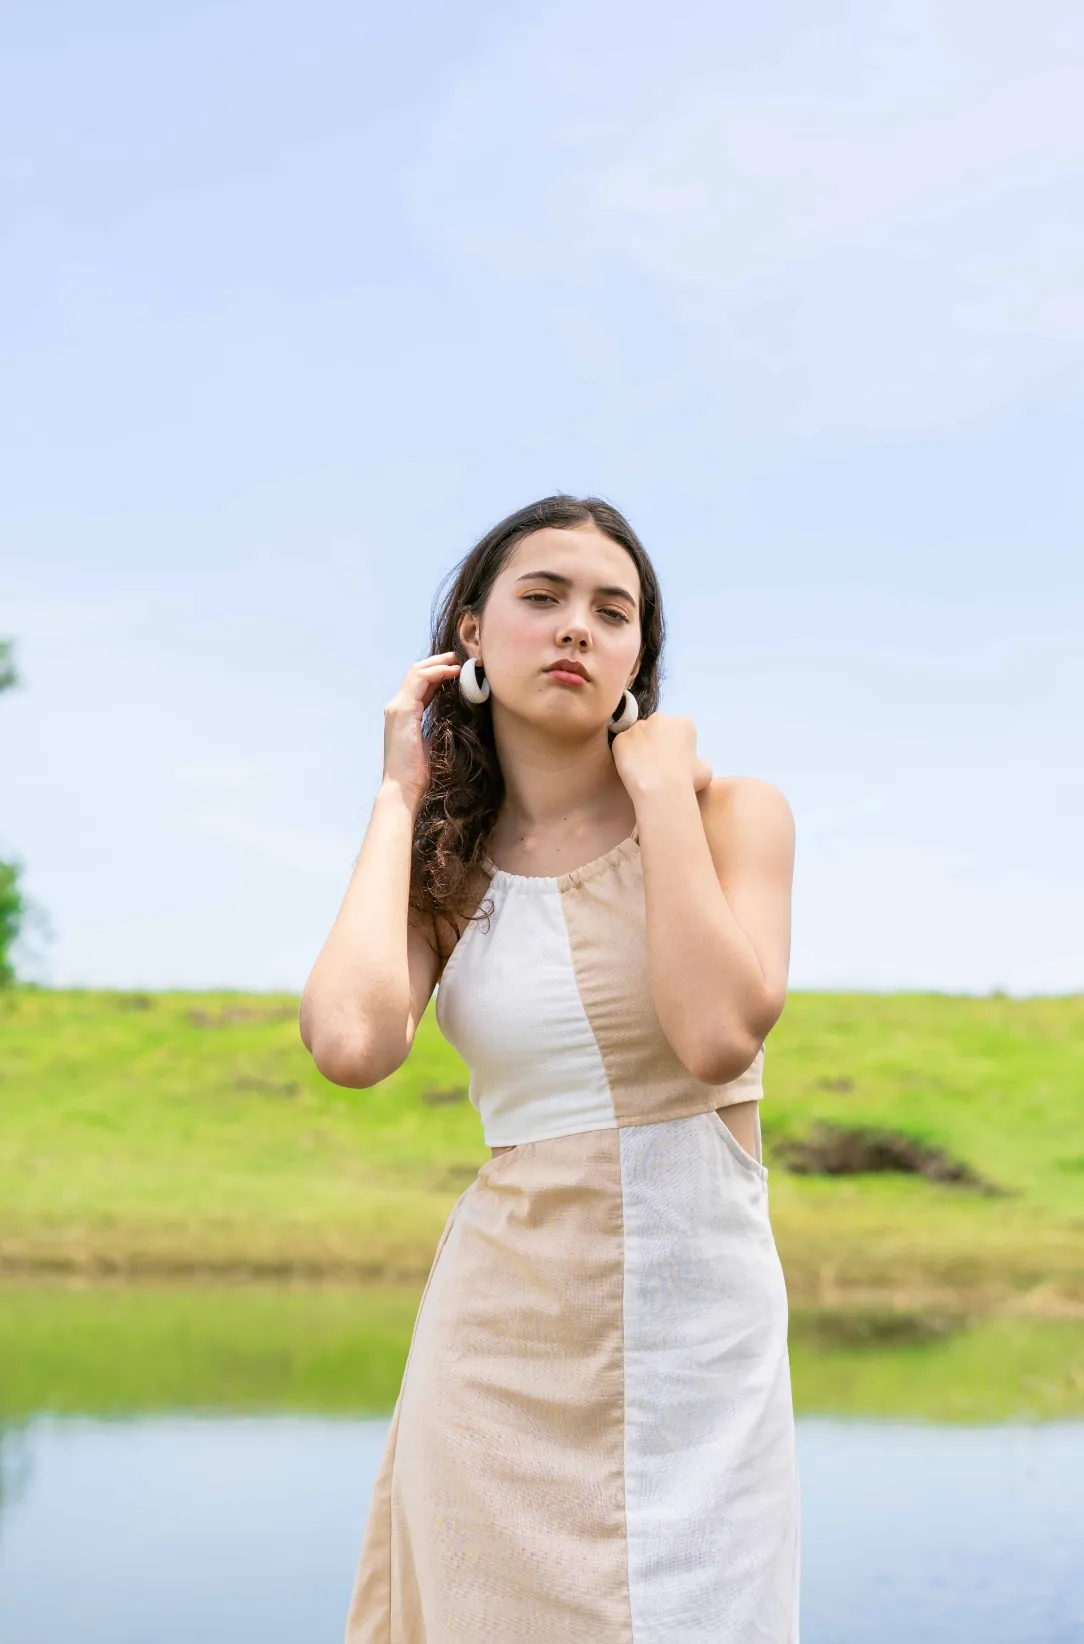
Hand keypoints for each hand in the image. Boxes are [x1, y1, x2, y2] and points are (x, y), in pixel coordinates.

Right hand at [382, 651, 460, 809]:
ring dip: (439, 663)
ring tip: (459, 661)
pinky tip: (453, 671)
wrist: (403, 789)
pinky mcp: (403, 711)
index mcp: (404, 715)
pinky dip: (437, 672)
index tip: (459, 670)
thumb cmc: (419, 773)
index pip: (420, 685)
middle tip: (461, 658)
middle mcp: (397, 708)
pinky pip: (420, 681)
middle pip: (417, 673)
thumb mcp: (431, 742)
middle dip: (439, 662)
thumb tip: (455, 717)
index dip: (439, 673)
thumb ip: (437, 726)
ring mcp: (397, 708)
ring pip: (417, 672)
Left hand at [611, 712, 712, 797]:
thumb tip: (702, 761)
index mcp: (683, 723)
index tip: (672, 761)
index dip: (673, 746)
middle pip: (655, 728)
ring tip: (641, 768)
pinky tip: (630, 770)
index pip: (676, 730)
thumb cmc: (686, 781)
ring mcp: (638, 726)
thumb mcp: (705, 772)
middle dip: (655, 742)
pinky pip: (622, 745)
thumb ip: (703, 762)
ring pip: (637, 735)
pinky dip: (624, 755)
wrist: (660, 789)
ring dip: (638, 747)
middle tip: (655, 764)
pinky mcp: (621, 738)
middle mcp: (660, 719)